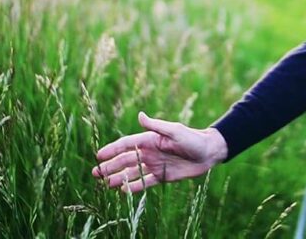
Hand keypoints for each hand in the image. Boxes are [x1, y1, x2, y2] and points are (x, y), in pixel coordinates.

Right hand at [92, 112, 227, 192]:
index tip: (99, 156)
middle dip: (110, 166)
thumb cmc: (193, 138)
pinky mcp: (162, 176)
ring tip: (105, 184)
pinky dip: (134, 187)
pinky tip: (123, 191)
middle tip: (95, 173)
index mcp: (150, 140)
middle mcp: (149, 152)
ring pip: (132, 172)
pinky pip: (145, 182)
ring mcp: (155, 164)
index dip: (112, 150)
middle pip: (125, 160)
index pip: (126, 145)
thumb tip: (140, 115)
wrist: (209, 152)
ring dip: (118, 177)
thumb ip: (156, 126)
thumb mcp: (175, 130)